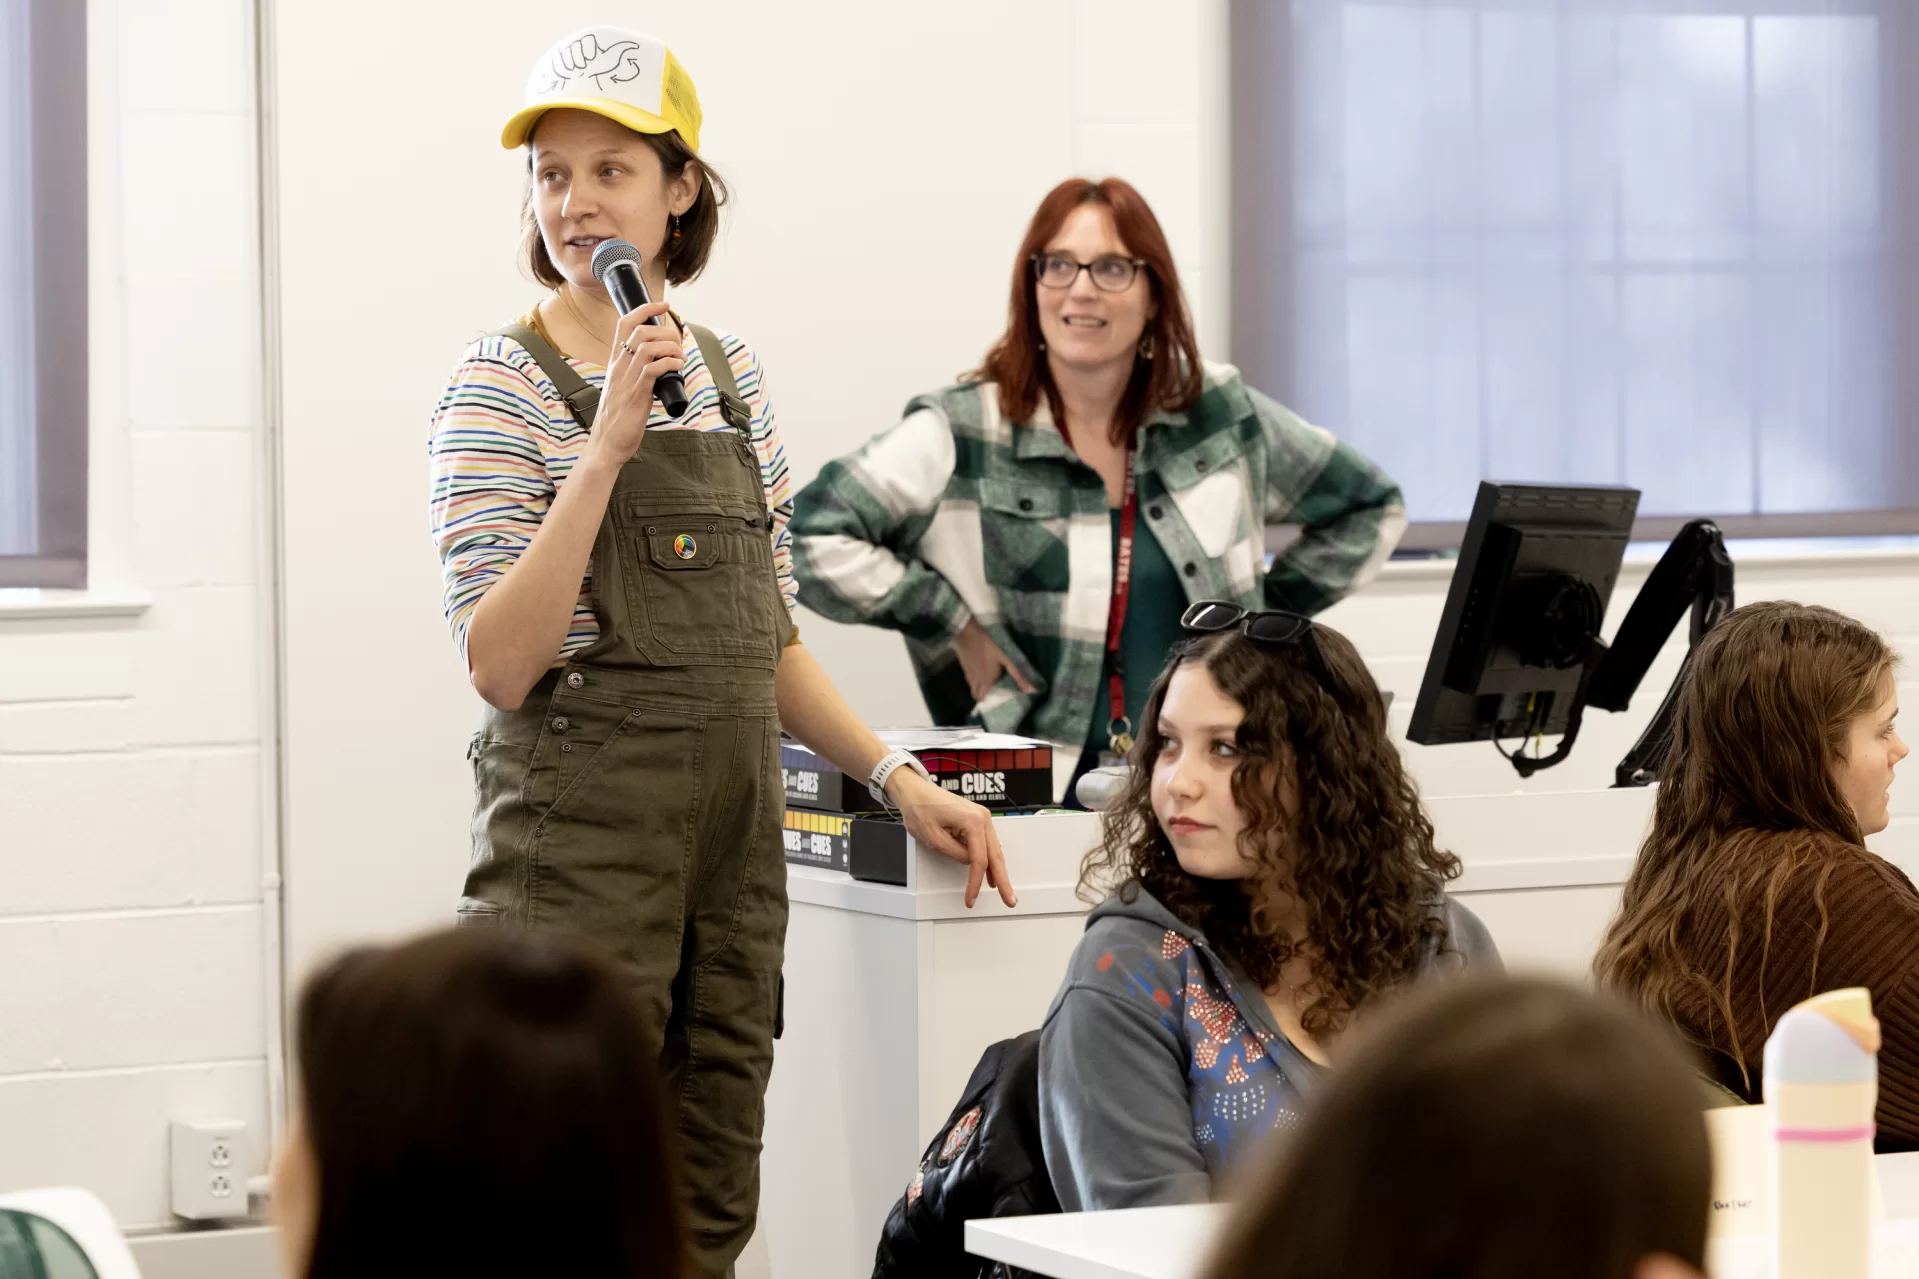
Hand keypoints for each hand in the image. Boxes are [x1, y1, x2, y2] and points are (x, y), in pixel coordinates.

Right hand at [582, 302, 683, 471]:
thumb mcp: (625, 388)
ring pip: (648, 346)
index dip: (645, 309)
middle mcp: (619, 367)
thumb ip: (638, 374)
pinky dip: (670, 363)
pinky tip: (678, 368)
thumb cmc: (618, 419)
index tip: (663, 305)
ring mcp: (627, 379)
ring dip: (671, 347)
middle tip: (679, 343)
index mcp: (615, 363)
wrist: (607, 444)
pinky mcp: (637, 394)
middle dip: (666, 330)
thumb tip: (661, 366)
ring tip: (681, 358)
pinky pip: (653, 368)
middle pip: (640, 330)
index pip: (624, 324)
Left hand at [888, 770, 1016, 908]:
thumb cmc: (920, 809)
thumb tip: (969, 863)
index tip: (971, 897)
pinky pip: (987, 844)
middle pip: (995, 856)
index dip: (976, 882)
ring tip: (1003, 890)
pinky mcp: (976, 820)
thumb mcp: (934, 839)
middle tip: (1009, 899)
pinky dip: (989, 860)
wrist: (915, 792)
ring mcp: (981, 818)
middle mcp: (982, 818)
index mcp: (973, 821)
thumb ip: (956, 854)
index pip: (979, 860)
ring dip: (998, 871)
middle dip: (1002, 880)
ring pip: (994, 851)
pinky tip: (992, 874)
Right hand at [954, 619, 1036, 702]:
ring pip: (971, 685)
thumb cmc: (989, 643)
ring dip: (978, 687)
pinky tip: (980, 670)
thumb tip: (1033, 691)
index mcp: (986, 680)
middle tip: (993, 693)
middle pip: (975, 693)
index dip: (988, 702)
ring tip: (987, 684)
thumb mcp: (1007, 657)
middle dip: (982, 696)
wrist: (967, 630)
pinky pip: (968, 675)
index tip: (996, 702)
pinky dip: (974, 677)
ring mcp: (967, 671)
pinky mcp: (963, 662)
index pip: (982, 698)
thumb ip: (1019, 674)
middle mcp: (975, 679)